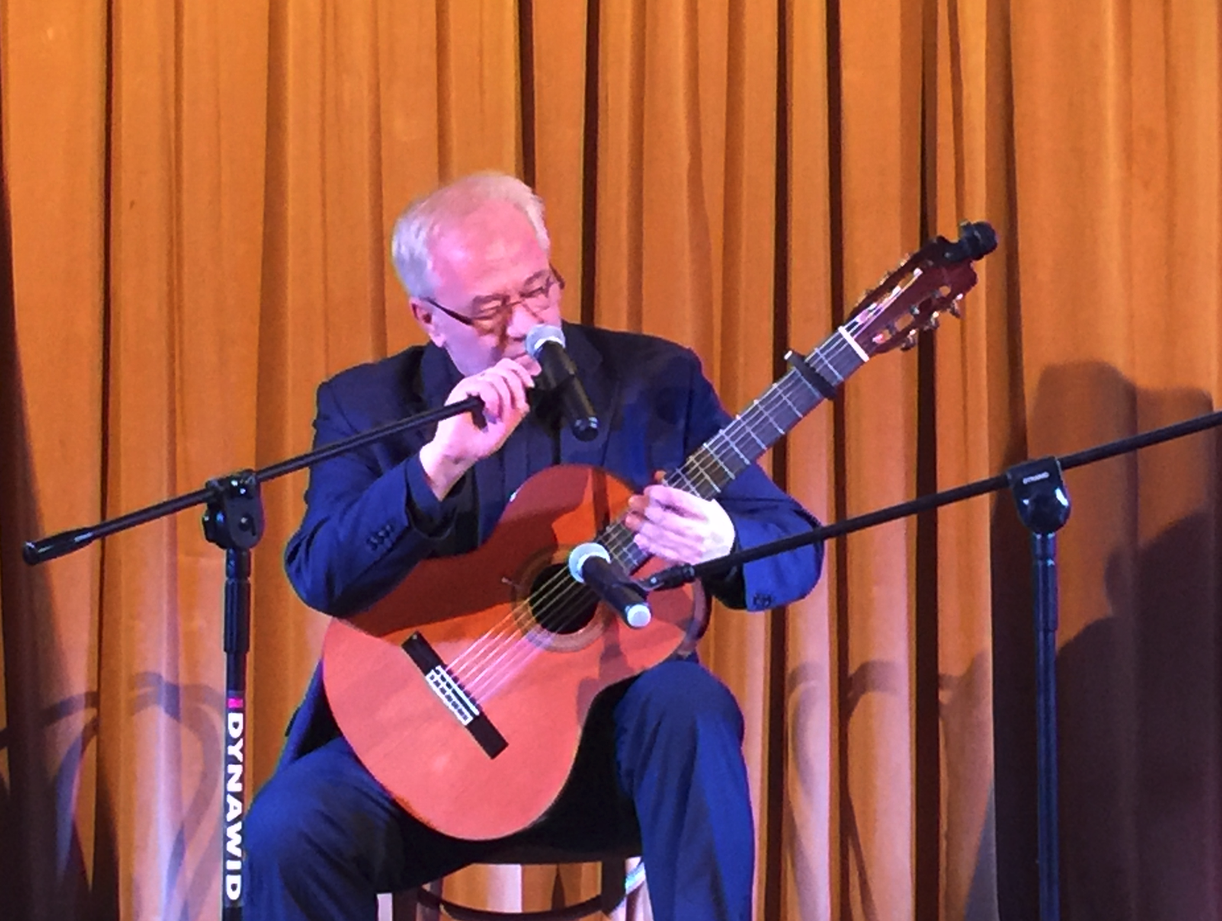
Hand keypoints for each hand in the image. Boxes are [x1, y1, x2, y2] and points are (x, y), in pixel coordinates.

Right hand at [419, 356, 539, 497]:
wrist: (459, 455)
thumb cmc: (478, 442)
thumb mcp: (505, 426)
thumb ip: (516, 410)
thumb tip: (527, 392)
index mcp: (491, 387)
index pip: (508, 366)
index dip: (521, 372)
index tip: (530, 386)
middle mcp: (480, 383)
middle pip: (505, 369)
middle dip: (516, 388)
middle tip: (515, 408)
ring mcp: (470, 386)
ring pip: (496, 377)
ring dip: (504, 398)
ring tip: (497, 416)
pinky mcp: (461, 391)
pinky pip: (484, 386)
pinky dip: (493, 400)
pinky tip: (490, 413)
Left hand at [623, 482, 735, 564]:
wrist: (728, 551)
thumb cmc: (715, 523)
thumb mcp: (708, 504)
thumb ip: (686, 493)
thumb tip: (660, 478)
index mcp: (706, 512)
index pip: (681, 500)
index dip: (661, 494)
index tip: (648, 490)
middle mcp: (699, 531)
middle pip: (668, 520)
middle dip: (647, 510)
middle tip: (634, 502)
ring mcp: (691, 548)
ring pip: (662, 537)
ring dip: (643, 527)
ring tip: (631, 519)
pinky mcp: (685, 561)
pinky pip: (664, 553)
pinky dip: (649, 545)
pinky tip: (639, 538)